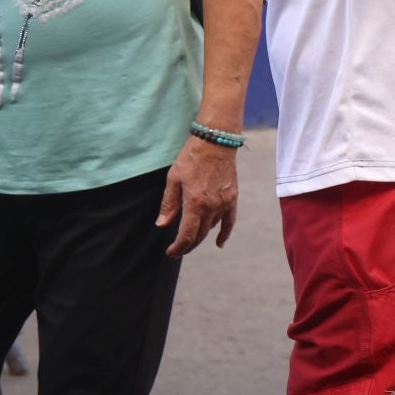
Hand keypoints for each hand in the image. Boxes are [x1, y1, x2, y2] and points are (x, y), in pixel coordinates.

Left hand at [157, 138, 239, 257]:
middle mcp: (211, 206)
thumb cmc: (192, 158)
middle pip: (199, 235)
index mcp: (195, 203)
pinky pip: (230, 220)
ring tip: (190, 239)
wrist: (216, 141)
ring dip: (200, 236)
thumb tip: (162, 224)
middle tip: (177, 251)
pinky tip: (219, 243)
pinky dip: (225, 233)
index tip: (171, 253)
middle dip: (187, 246)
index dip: (178, 247)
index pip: (187, 235)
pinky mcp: (232, 197)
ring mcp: (224, 202)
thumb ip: (169, 204)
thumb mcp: (173, 180)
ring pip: (211, 228)